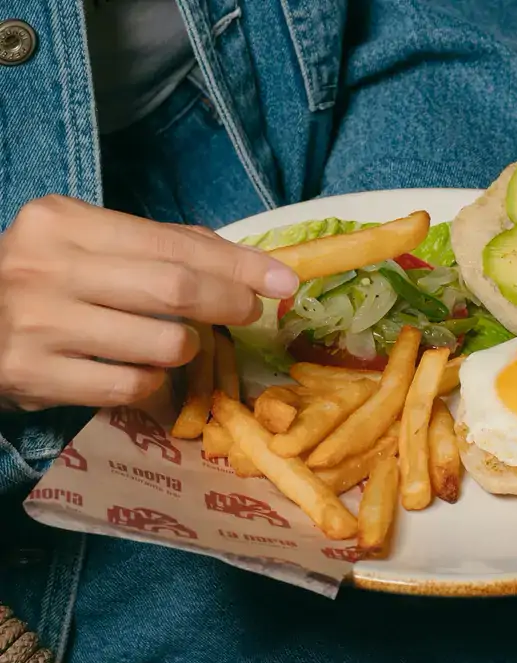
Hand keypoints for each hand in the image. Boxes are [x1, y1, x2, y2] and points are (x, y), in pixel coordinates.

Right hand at [0, 196, 298, 409]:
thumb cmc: (41, 280)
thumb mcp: (87, 245)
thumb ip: (158, 247)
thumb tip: (241, 262)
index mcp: (67, 223)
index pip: (176, 245)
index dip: (238, 265)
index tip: (283, 280)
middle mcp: (50, 268)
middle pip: (175, 290)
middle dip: (228, 303)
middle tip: (249, 312)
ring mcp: (40, 325)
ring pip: (163, 345)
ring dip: (187, 349)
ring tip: (174, 343)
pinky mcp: (36, 377)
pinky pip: (132, 387)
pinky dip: (155, 384)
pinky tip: (144, 373)